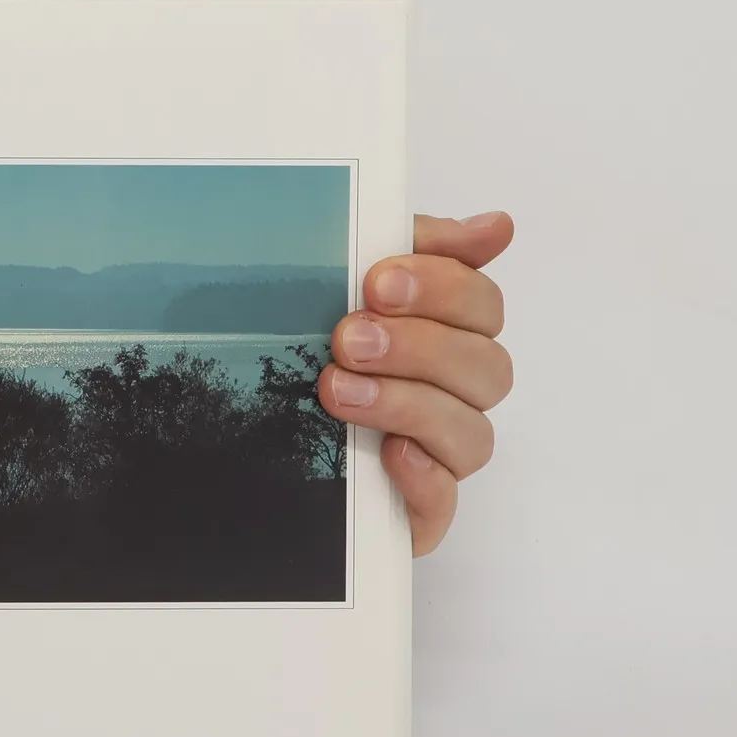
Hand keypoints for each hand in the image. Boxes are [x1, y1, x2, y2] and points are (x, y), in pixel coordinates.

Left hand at [318, 211, 514, 554]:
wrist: (240, 439)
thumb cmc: (306, 345)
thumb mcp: (342, 282)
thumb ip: (413, 245)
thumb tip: (497, 226)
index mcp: (446, 333)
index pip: (483, 305)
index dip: (442, 288)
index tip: (378, 281)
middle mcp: (454, 393)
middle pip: (486, 367)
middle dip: (419, 346)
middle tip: (349, 337)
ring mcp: (439, 454)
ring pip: (470, 432)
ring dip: (407, 403)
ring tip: (338, 389)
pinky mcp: (416, 511)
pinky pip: (443, 500)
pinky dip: (423, 475)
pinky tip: (389, 453)